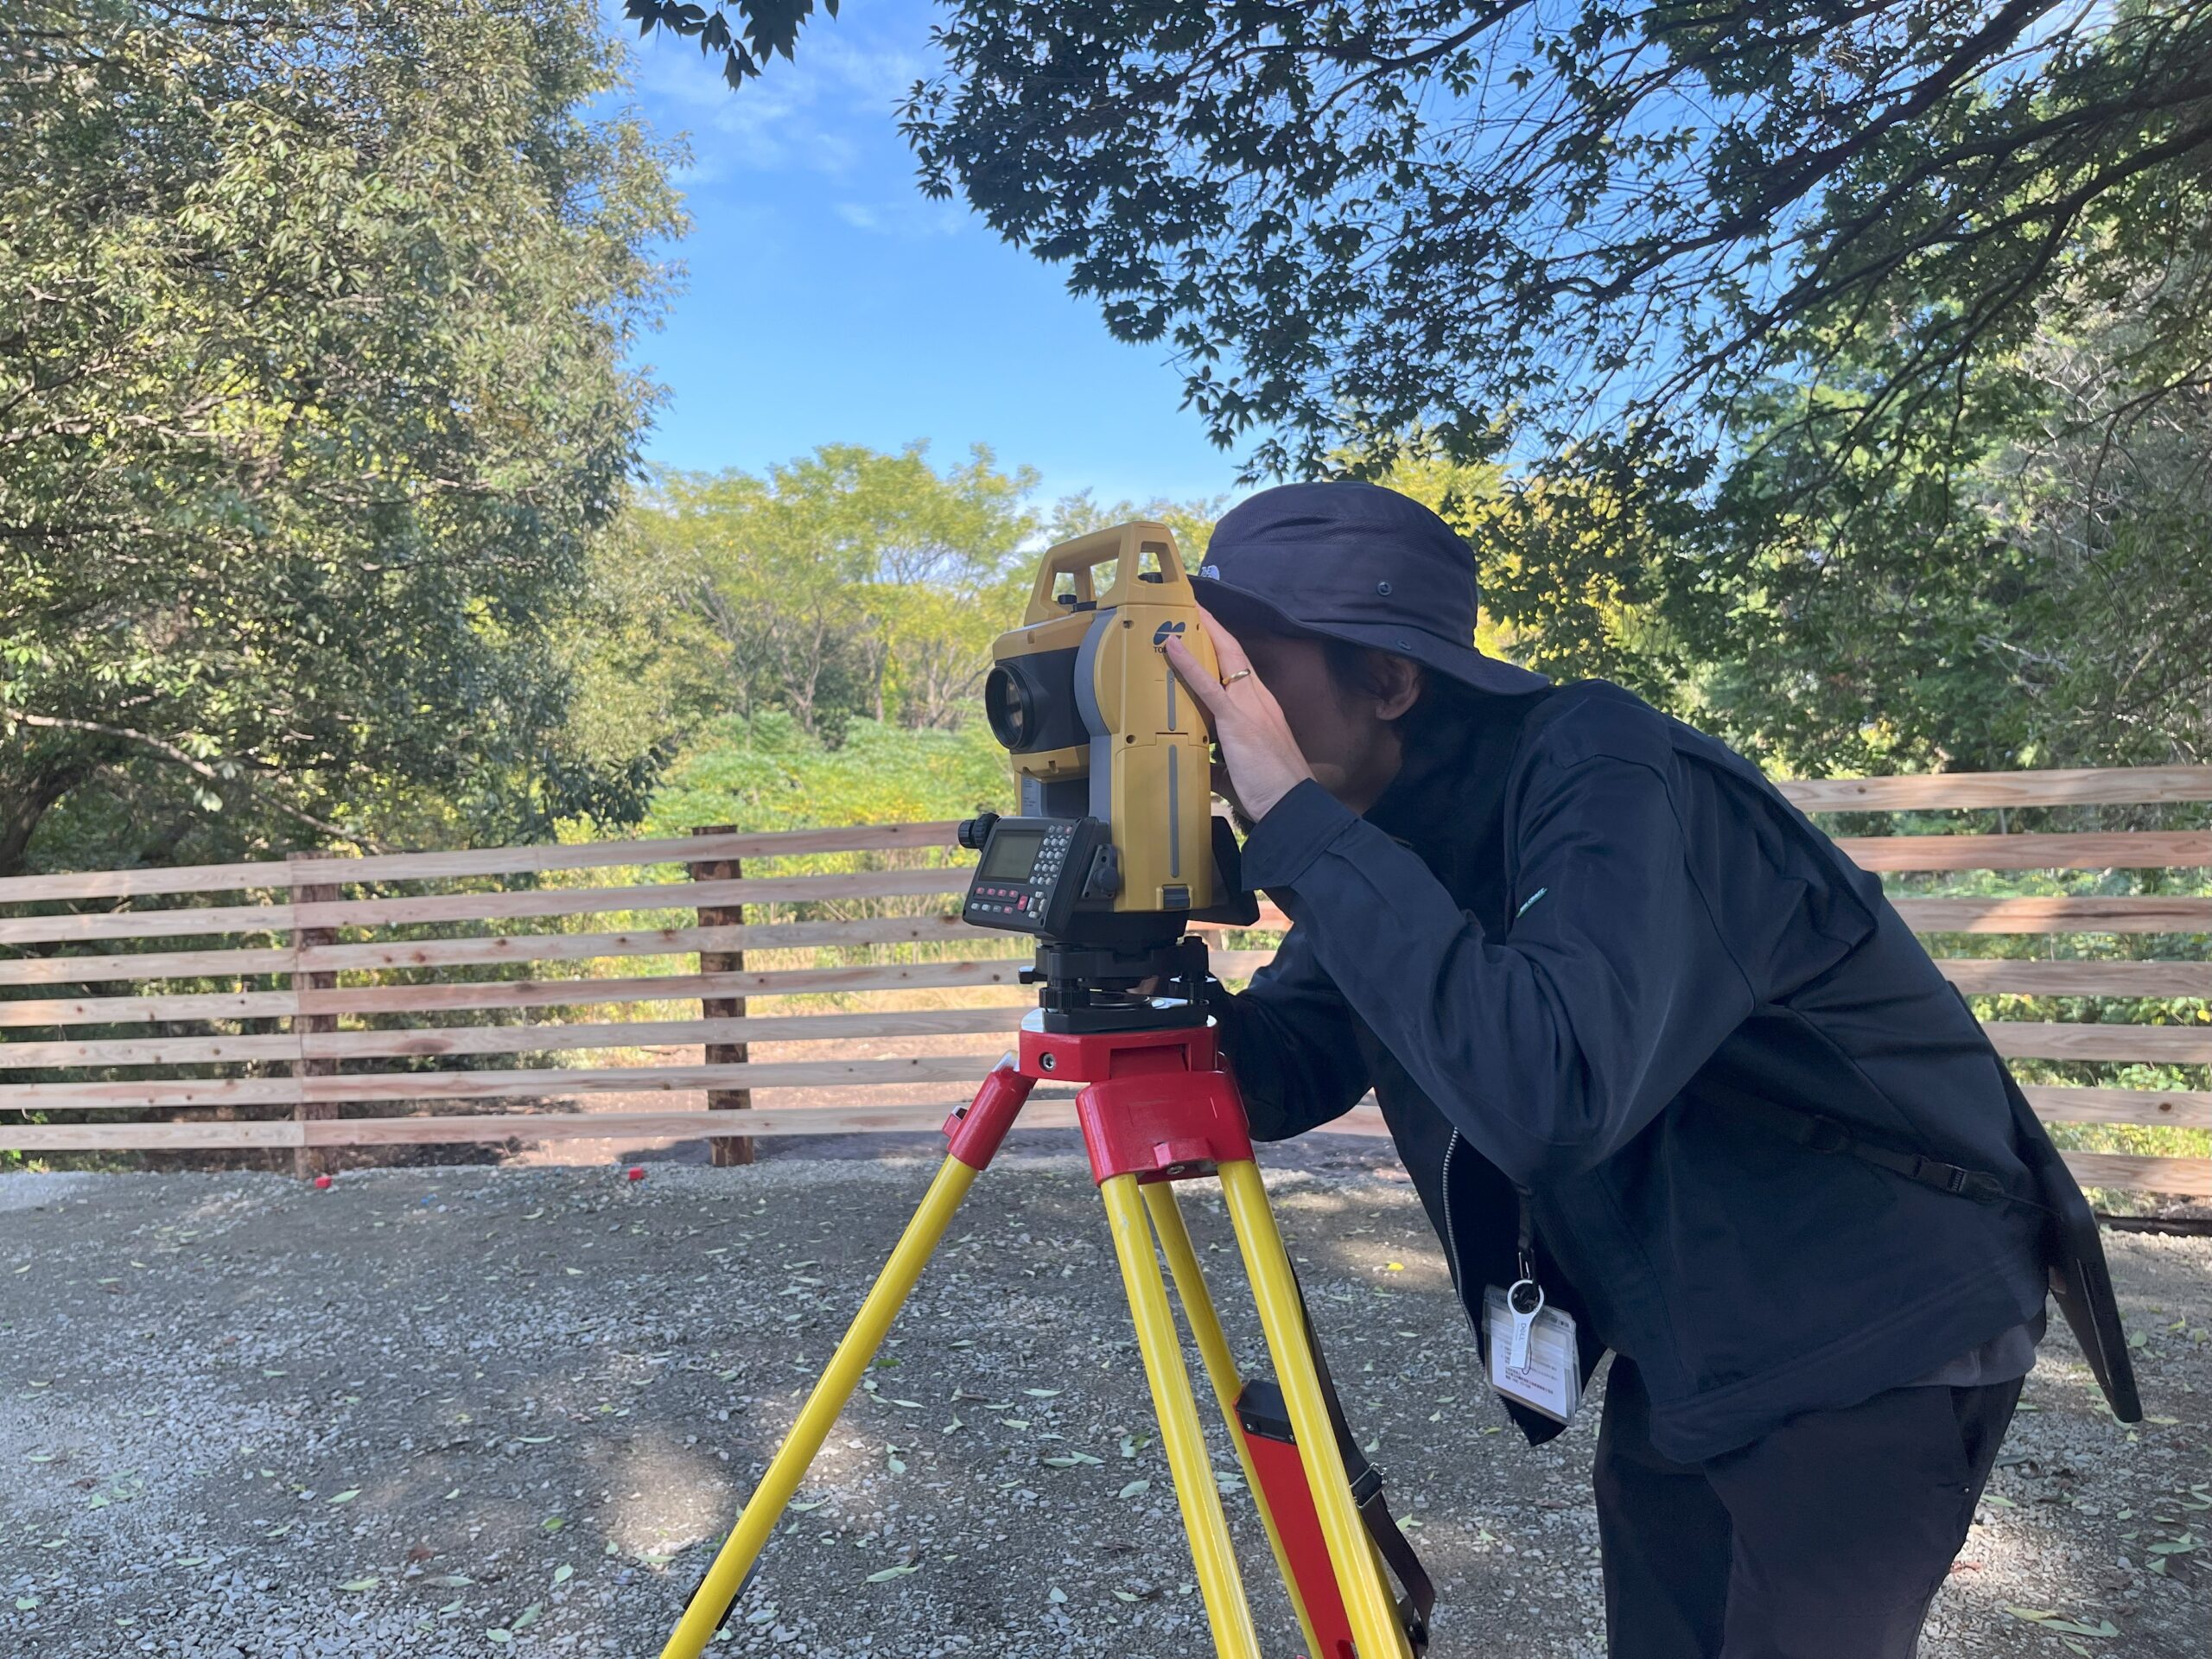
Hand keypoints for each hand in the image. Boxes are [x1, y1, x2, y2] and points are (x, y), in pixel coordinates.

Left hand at [1163, 616, 1313, 822]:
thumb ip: (1219, 766)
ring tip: (1182, 612)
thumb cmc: (1272, 792)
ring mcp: (1248, 706)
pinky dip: (1188, 662)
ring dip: (1201, 635)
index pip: (1241, 669)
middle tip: (1194, 604)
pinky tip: (1172, 645)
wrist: (1291, 805)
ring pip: (1223, 659)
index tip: (1210, 628)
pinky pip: (1207, 684)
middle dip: (1214, 627)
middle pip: (1234, 653)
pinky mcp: (1236, 719)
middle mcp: (1258, 700)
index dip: (1225, 647)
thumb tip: (1204, 767)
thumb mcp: (1240, 775)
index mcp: (1262, 709)